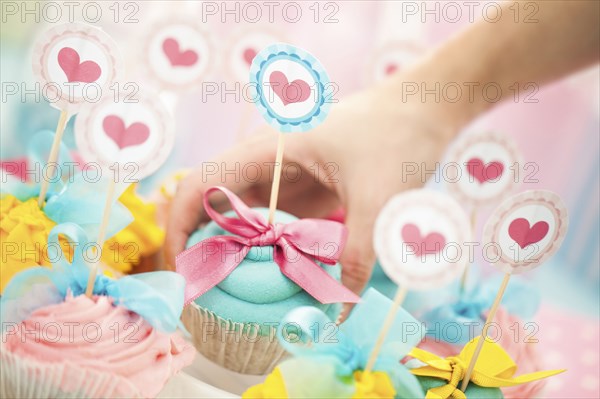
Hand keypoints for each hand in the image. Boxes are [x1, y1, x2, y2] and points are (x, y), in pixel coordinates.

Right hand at [166, 81, 457, 294]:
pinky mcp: (304, 191)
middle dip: (205, 247)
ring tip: (233, 294)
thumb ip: (358, 256)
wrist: (426, 109)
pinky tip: (272, 278)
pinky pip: (272, 223)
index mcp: (268, 150)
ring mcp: (285, 177)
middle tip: (206, 295)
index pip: (201, 184)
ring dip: (236, 252)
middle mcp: (267, 163)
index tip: (183, 269)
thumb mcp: (378, 198)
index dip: (180, 225)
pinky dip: (266, 251)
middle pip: (215, 204)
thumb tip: (340, 313)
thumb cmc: (397, 137)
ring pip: (243, 217)